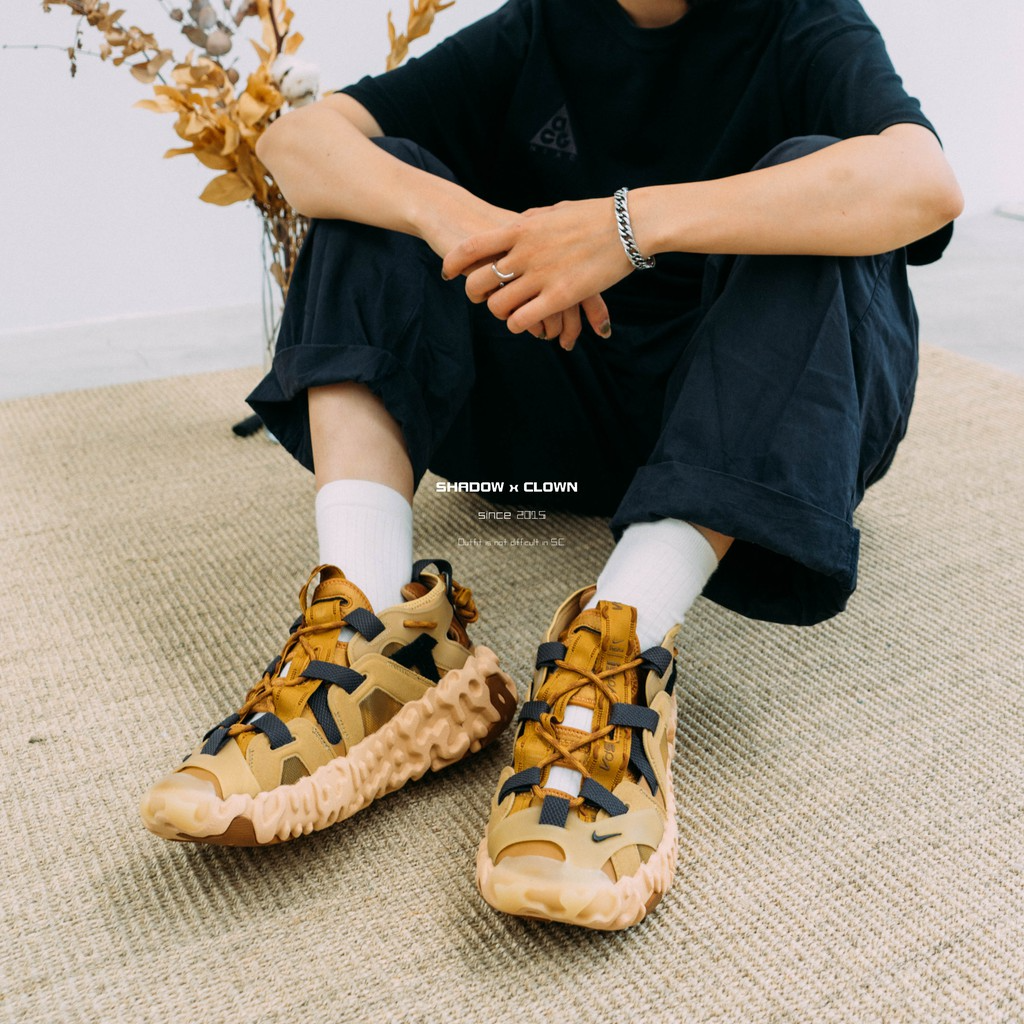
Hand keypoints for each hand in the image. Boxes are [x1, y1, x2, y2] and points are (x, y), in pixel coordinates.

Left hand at [442, 198, 632, 349]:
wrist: (628, 224)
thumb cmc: (594, 215)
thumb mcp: (552, 212)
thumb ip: (529, 223)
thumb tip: (514, 227)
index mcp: (521, 228)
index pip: (472, 247)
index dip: (453, 261)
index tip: (448, 271)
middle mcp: (525, 252)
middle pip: (479, 281)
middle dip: (474, 293)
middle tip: (480, 298)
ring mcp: (542, 275)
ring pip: (499, 305)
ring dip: (499, 313)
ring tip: (507, 313)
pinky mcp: (560, 296)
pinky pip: (523, 319)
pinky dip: (518, 325)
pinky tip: (523, 323)